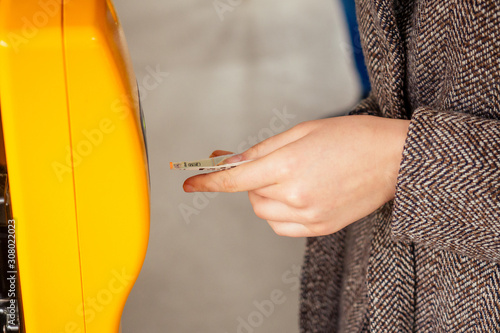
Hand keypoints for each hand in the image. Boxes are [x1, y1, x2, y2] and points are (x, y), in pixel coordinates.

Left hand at [183, 115, 409, 236]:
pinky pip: (282, 226)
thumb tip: (230, 160)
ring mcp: (310, 216)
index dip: (208, 181)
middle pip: (249, 195)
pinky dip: (279, 212)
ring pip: (264, 212)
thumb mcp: (302, 131)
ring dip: (265, 196)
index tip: (190, 183)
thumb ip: (262, 149)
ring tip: (291, 178)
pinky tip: (297, 196)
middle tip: (270, 165)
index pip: (235, 179)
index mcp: (289, 165)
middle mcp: (296, 195)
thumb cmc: (352, 137)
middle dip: (251, 180)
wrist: (394, 159)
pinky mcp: (321, 228)